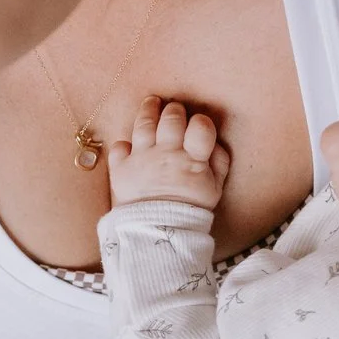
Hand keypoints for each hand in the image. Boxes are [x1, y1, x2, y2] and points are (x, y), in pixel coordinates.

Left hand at [107, 96, 230, 207]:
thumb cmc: (190, 210)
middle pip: (171, 119)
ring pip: (144, 123)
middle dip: (174, 111)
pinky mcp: (121, 169)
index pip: (201, 127)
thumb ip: (219, 162)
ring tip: (152, 103)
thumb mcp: (214, 189)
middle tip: (175, 112)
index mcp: (193, 161)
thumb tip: (215, 141)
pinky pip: (119, 146)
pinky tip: (131, 145)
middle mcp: (166, 155)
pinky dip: (124, 144)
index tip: (199, 125)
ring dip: (149, 110)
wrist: (158, 234)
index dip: (201, 122)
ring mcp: (142, 160)